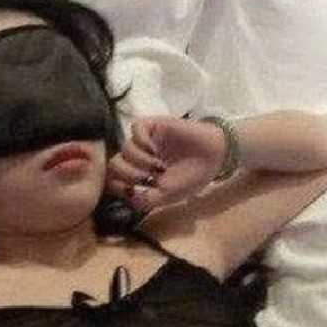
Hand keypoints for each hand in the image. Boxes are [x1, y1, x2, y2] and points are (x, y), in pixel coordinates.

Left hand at [105, 116, 227, 213]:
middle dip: (128, 175)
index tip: (135, 192)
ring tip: (159, 166)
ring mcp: (145, 141)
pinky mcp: (154, 126)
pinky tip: (155, 150)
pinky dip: (142, 142)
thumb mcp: (166, 197)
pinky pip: (136, 129)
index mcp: (139, 175)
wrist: (213, 158)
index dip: (119, 187)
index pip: (113, 180)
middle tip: (148, 179)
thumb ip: (144, 200)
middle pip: (114, 164)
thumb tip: (128, 195)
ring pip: (125, 149)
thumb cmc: (191, 178)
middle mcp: (138, 158)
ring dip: (140, 162)